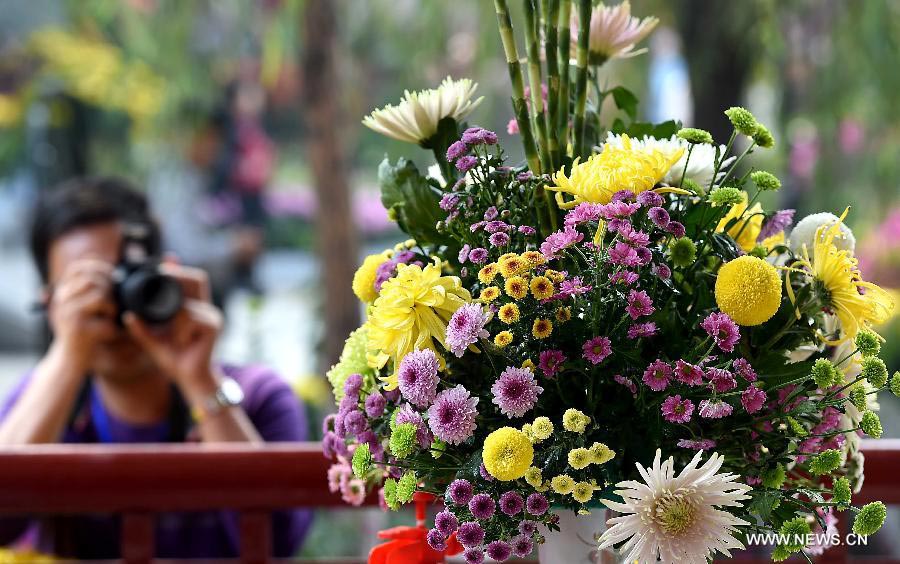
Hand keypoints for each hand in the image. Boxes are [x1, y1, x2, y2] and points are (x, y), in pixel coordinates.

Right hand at [46, 258, 116, 369]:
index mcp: (63, 293)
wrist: (70, 358)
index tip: (112, 272)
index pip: (76, 268)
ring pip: (100, 296)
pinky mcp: (78, 329)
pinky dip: (112, 324)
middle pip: (91, 280)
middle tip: (114, 301)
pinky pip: (105, 319)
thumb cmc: (82, 331)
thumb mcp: (81, 307)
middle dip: (109, 287)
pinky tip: (108, 332)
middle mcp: (62, 300)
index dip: (97, 266)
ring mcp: (68, 314)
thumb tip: (112, 271)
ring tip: (110, 318)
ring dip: (112, 307)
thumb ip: (89, 291)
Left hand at [123, 262, 223, 399]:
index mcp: (192, 307)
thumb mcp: (152, 339)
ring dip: (173, 318)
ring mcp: (211, 316)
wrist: (189, 379)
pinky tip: (180, 342)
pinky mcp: (213, 326)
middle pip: (197, 279)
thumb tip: (127, 314)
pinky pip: (190, 318)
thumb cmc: (174, 358)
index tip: (165, 262)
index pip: (189, 279)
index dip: (177, 268)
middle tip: (163, 279)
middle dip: (179, 277)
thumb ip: (141, 326)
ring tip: (171, 335)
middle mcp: (205, 308)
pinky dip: (179, 330)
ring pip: (186, 304)